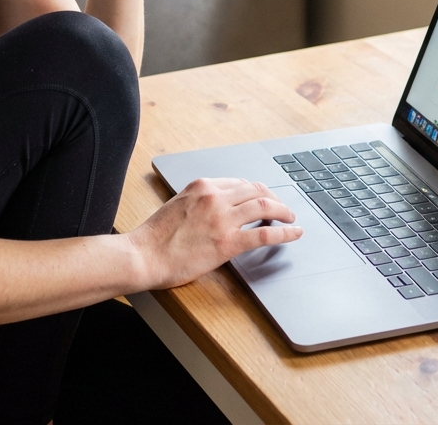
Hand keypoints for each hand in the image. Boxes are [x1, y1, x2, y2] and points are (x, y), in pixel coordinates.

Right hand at [128, 178, 302, 289]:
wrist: (143, 255)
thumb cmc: (155, 237)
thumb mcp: (178, 205)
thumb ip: (199, 202)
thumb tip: (217, 209)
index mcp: (202, 185)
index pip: (239, 182)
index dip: (255, 191)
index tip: (262, 198)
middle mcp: (215, 196)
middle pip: (256, 189)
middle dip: (274, 197)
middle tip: (282, 207)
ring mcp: (223, 218)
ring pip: (265, 206)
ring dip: (283, 211)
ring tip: (291, 218)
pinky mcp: (228, 242)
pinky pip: (265, 234)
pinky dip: (285, 232)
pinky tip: (294, 233)